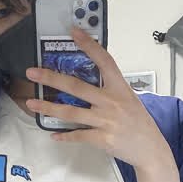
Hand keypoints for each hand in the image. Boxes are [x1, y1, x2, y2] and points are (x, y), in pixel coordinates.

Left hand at [24, 26, 170, 169]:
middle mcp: (111, 101)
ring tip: (31, 103)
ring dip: (48, 108)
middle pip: (76, 87)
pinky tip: (54, 135)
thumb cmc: (139, 123)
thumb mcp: (129, 99)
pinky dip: (65, 136)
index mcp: (120, 88)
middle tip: (32, 72)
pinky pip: (78, 135)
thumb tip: (86, 83)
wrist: (151, 150)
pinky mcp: (102, 139)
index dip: (89, 45)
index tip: (73, 32)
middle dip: (51, 78)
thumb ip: (110, 90)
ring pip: (71, 112)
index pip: (104, 60)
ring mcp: (106, 121)